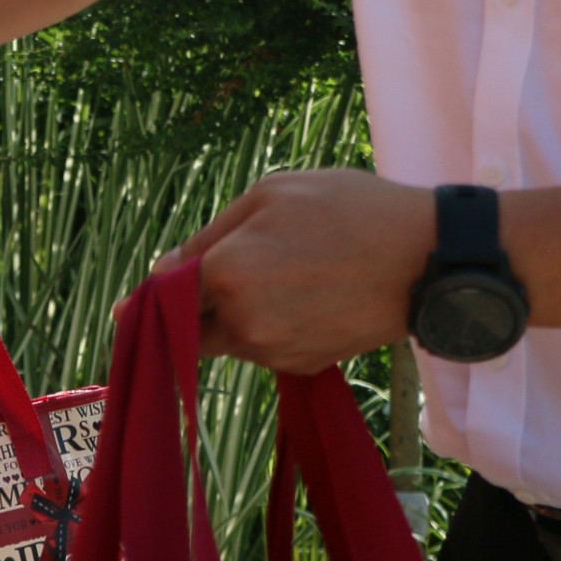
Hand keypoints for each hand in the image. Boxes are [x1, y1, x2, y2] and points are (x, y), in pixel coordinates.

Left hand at [164, 170, 432, 373]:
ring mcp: (274, 352)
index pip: (165, 292)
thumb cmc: (348, 211)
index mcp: (227, 273)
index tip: (134, 301)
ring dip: (233, 314)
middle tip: (226, 272)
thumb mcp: (271, 195)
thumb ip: (209, 235)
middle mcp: (243, 323)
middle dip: (194, 305)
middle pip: (190, 325)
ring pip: (227, 338)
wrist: (425, 260)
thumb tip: (163, 272)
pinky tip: (303, 295)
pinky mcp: (302, 366)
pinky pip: (262, 349)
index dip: (155, 288)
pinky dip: (267, 327)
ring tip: (283, 272)